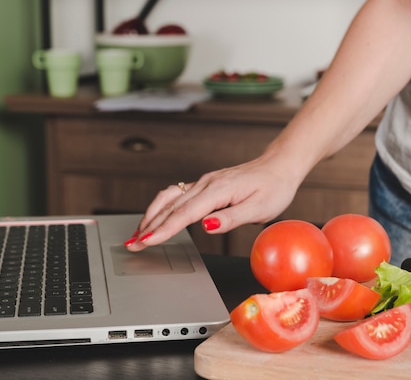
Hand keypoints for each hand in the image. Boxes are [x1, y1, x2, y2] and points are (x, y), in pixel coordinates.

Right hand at [125, 156, 299, 251]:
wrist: (279, 167)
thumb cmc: (273, 188)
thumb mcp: (259, 208)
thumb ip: (231, 218)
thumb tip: (206, 226)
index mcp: (218, 190)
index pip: (185, 213)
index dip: (164, 229)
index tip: (147, 241)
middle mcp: (206, 183)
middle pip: (171, 206)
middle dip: (149, 226)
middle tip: (132, 243)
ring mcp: (204, 182)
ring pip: (170, 199)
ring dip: (151, 216)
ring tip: (137, 233)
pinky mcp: (205, 185)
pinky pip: (177, 195)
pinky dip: (162, 208)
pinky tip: (155, 217)